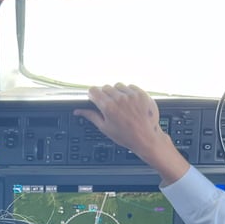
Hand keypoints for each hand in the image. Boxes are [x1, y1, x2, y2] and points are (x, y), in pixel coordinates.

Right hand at [73, 83, 188, 183]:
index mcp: (108, 107)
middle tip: (109, 105)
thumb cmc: (126, 136)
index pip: (93, 90)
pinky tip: (130, 103)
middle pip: (105, 87)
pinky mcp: (141, 94)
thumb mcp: (105, 128)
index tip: (94, 98)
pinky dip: (128, 92)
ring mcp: (131, 95)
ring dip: (117, 92)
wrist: (146, 138)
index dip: (93, 94)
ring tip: (121, 104)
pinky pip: (130, 86)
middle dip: (104, 94)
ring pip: (118, 85)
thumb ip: (91, 116)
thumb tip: (78, 111)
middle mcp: (119, 98)